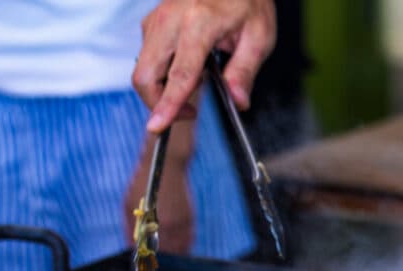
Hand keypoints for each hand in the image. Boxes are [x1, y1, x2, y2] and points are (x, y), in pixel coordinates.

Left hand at [124, 136, 194, 254]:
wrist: (168, 165)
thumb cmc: (143, 182)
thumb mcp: (129, 202)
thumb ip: (130, 225)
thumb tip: (130, 245)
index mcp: (152, 221)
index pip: (150, 249)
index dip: (146, 258)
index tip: (143, 263)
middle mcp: (169, 224)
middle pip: (166, 251)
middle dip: (159, 258)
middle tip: (153, 263)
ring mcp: (182, 221)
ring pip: (180, 247)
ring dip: (173, 255)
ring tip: (166, 259)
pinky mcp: (189, 217)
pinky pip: (188, 238)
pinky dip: (183, 246)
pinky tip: (178, 249)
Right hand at [133, 0, 276, 132]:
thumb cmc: (247, 2)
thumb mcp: (258, 37)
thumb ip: (244, 71)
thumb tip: (238, 102)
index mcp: (199, 23)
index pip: (180, 73)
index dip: (168, 104)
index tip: (157, 126)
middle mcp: (170, 20)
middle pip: (146, 74)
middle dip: (158, 103)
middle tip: (190, 112)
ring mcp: (157, 19)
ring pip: (144, 67)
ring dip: (162, 88)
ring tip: (199, 82)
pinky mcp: (152, 22)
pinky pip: (147, 56)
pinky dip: (162, 72)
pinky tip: (187, 68)